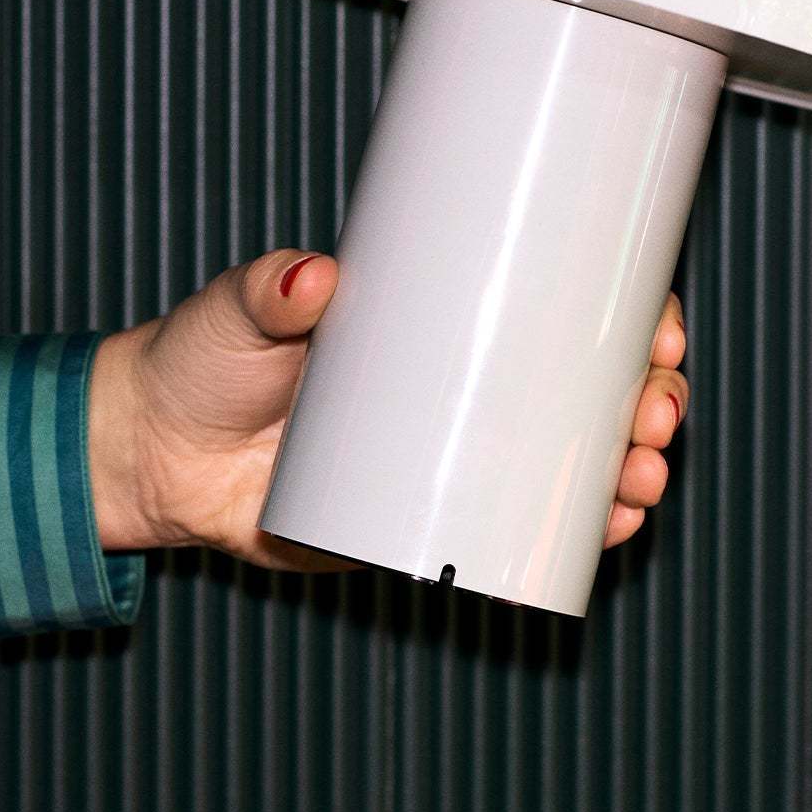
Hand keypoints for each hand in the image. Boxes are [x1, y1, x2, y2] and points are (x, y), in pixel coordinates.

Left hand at [87, 250, 689, 570]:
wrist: (153, 454)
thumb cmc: (202, 359)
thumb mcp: (241, 309)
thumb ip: (272, 290)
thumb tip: (311, 279)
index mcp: (438, 318)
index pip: (554, 304)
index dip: (625, 315)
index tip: (658, 327)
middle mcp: (461, 386)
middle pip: (584, 388)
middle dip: (644, 401)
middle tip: (654, 410)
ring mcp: (450, 457)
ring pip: (567, 462)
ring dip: (625, 469)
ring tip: (641, 477)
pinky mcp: (422, 521)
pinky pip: (515, 531)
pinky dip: (573, 532)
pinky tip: (610, 528)